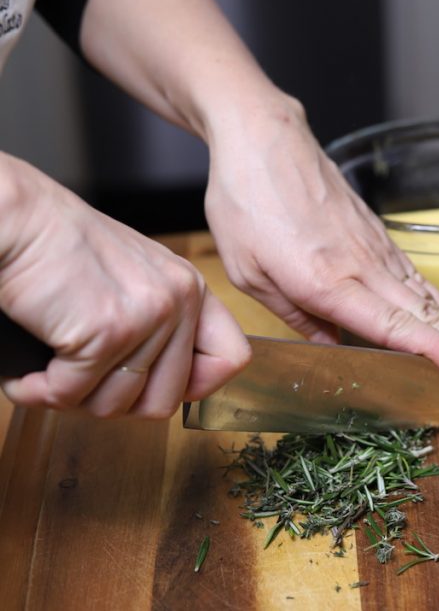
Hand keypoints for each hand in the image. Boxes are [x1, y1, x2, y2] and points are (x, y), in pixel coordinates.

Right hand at [0, 157, 250, 417]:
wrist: (15, 219)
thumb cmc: (59, 249)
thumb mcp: (133, 278)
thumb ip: (158, 323)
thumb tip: (161, 388)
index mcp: (190, 288)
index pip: (231, 358)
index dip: (194, 387)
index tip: (150, 387)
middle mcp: (178, 301)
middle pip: (165, 399)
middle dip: (115, 404)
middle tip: (80, 385)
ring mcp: (147, 317)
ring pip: (116, 406)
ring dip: (73, 399)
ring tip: (49, 373)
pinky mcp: (106, 332)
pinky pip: (71, 395)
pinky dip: (39, 393)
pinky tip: (26, 376)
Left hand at [203, 96, 438, 386]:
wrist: (262, 138)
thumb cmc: (246, 201)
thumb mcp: (250, 272)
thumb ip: (294, 316)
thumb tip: (330, 348)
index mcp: (326, 282)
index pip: (392, 325)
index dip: (433, 352)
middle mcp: (361, 267)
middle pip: (426, 316)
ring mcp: (375, 249)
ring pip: (431, 299)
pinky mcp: (378, 236)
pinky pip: (418, 277)